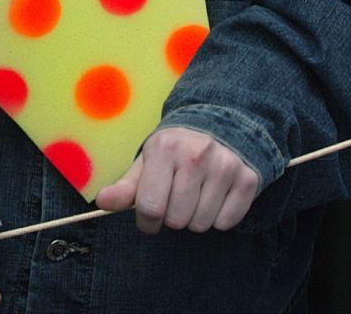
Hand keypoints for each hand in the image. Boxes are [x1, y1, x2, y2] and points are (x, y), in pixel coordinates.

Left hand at [95, 125, 259, 233]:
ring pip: (202, 224)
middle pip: (177, 220)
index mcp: (164, 148)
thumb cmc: (175, 150)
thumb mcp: (147, 162)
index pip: (150, 207)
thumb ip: (125, 186)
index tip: (149, 217)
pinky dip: (218, 218)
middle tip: (175, 199)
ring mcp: (225, 166)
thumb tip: (102, 203)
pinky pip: (227, 223)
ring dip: (195, 218)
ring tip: (195, 196)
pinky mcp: (248, 179)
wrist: (218, 127)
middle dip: (172, 217)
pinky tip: (215, 197)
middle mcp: (196, 155)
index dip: (146, 221)